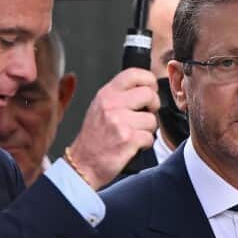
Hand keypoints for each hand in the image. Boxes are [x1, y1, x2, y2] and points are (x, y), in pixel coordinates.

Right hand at [65, 68, 159, 189]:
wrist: (83, 163)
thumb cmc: (93, 138)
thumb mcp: (99, 108)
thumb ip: (119, 95)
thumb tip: (146, 88)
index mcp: (106, 94)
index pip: (134, 74)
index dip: (149, 81)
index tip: (151, 90)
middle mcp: (112, 105)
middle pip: (149, 94)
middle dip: (154, 106)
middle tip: (147, 114)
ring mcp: (119, 122)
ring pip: (152, 119)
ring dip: (148, 129)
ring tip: (135, 134)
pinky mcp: (127, 139)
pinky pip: (150, 137)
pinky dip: (146, 143)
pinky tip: (134, 145)